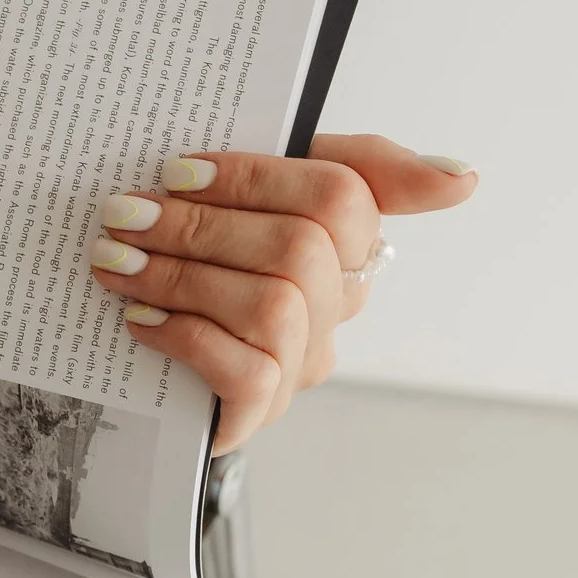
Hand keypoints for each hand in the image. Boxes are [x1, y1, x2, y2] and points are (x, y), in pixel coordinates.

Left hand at [89, 134, 477, 450]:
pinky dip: (186, 338)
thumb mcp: (268, 191)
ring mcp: (304, 360)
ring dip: (183, 278)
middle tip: (123, 214)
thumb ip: (358, 167)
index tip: (177, 169)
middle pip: (298, 251)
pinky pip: (247, 374)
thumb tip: (461, 177)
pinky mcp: (260, 410)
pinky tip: (139, 318)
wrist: (150, 352)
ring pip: (273, 309)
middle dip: (202, 227)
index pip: (341, 197)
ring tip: (116, 262)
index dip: (257, 179)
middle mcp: (338, 303)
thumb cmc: (214, 254)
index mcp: (346, 240)